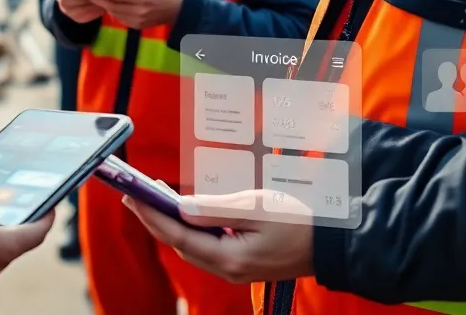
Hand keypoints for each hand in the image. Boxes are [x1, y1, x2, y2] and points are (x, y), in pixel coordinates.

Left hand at [124, 188, 313, 283]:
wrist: (332, 244)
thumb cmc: (298, 222)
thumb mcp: (256, 206)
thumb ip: (216, 209)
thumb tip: (181, 208)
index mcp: (231, 258)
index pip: (179, 237)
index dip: (153, 216)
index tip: (134, 197)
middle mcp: (228, 269)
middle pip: (181, 245)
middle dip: (156, 220)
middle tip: (135, 195)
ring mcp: (235, 269)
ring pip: (192, 247)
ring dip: (171, 224)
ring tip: (154, 199)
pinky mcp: (241, 263)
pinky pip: (207, 247)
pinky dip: (190, 229)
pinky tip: (185, 213)